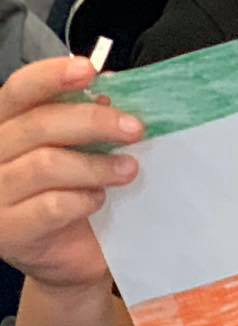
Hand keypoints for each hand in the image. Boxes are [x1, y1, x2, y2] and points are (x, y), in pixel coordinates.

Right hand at [0, 56, 141, 289]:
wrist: (72, 254)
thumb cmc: (75, 187)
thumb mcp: (82, 145)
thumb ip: (87, 114)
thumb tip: (109, 86)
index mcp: (4, 126)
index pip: (18, 90)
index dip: (52, 76)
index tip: (89, 71)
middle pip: (38, 125)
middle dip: (94, 122)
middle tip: (135, 129)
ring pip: (46, 165)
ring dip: (97, 164)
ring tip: (128, 169)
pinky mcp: (6, 233)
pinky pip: (52, 205)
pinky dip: (84, 198)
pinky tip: (98, 200)